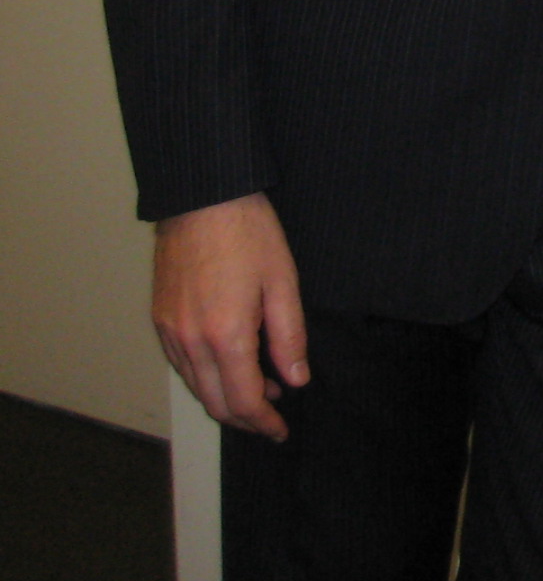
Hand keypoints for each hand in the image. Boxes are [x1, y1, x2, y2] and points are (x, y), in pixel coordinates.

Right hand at [153, 194, 307, 440]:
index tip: (280, 430)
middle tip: (271, 419)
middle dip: (244, 419)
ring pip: (195, 386)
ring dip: (225, 398)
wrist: (201, 199)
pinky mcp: (160, 319)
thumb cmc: (248, 234)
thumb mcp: (283, 281)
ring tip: (259, 391)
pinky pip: (181, 364)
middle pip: (215, 403)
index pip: (243, 400)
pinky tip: (229, 365)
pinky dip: (205, 377)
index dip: (263, 422)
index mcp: (226, 335)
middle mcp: (190, 341)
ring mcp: (170, 332)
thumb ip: (290, 336)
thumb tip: (295, 380)